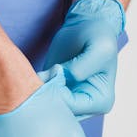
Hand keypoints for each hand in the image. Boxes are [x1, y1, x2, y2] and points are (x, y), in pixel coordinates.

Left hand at [42, 0, 125, 119]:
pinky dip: (35, 88)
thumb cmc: (96, 35)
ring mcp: (70, 100)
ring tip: (43, 71)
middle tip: (44, 73)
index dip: (59, 91)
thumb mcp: (98, 47)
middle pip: (59, 111)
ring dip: (40, 91)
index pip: (73, 108)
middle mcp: (86, 106)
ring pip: (48, 107)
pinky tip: (37, 74)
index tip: (56, 70)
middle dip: (47, 93)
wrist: (85, 25)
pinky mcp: (56, 91)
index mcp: (101, 100)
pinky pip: (41, 98)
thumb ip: (84, 66)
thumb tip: (68, 78)